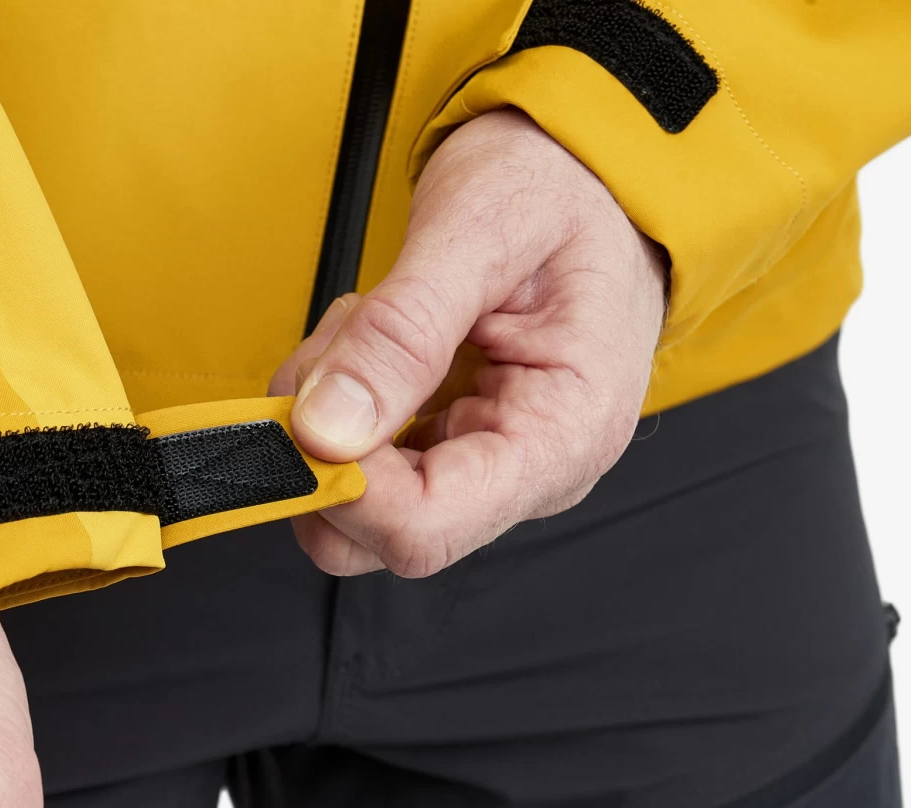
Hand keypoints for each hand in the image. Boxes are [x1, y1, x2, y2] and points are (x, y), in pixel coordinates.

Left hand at [273, 108, 666, 575]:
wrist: (596, 168)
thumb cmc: (567, 187)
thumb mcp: (481, 229)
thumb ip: (400, 333)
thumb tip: (326, 430)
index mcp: (560, 437)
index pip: (423, 528)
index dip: (343, 486)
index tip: (313, 410)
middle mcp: (525, 474)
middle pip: (375, 537)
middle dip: (326, 446)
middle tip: (344, 343)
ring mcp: (482, 467)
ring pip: (351, 503)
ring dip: (326, 414)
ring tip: (371, 322)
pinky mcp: (447, 448)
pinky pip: (360, 463)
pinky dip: (337, 402)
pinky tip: (375, 343)